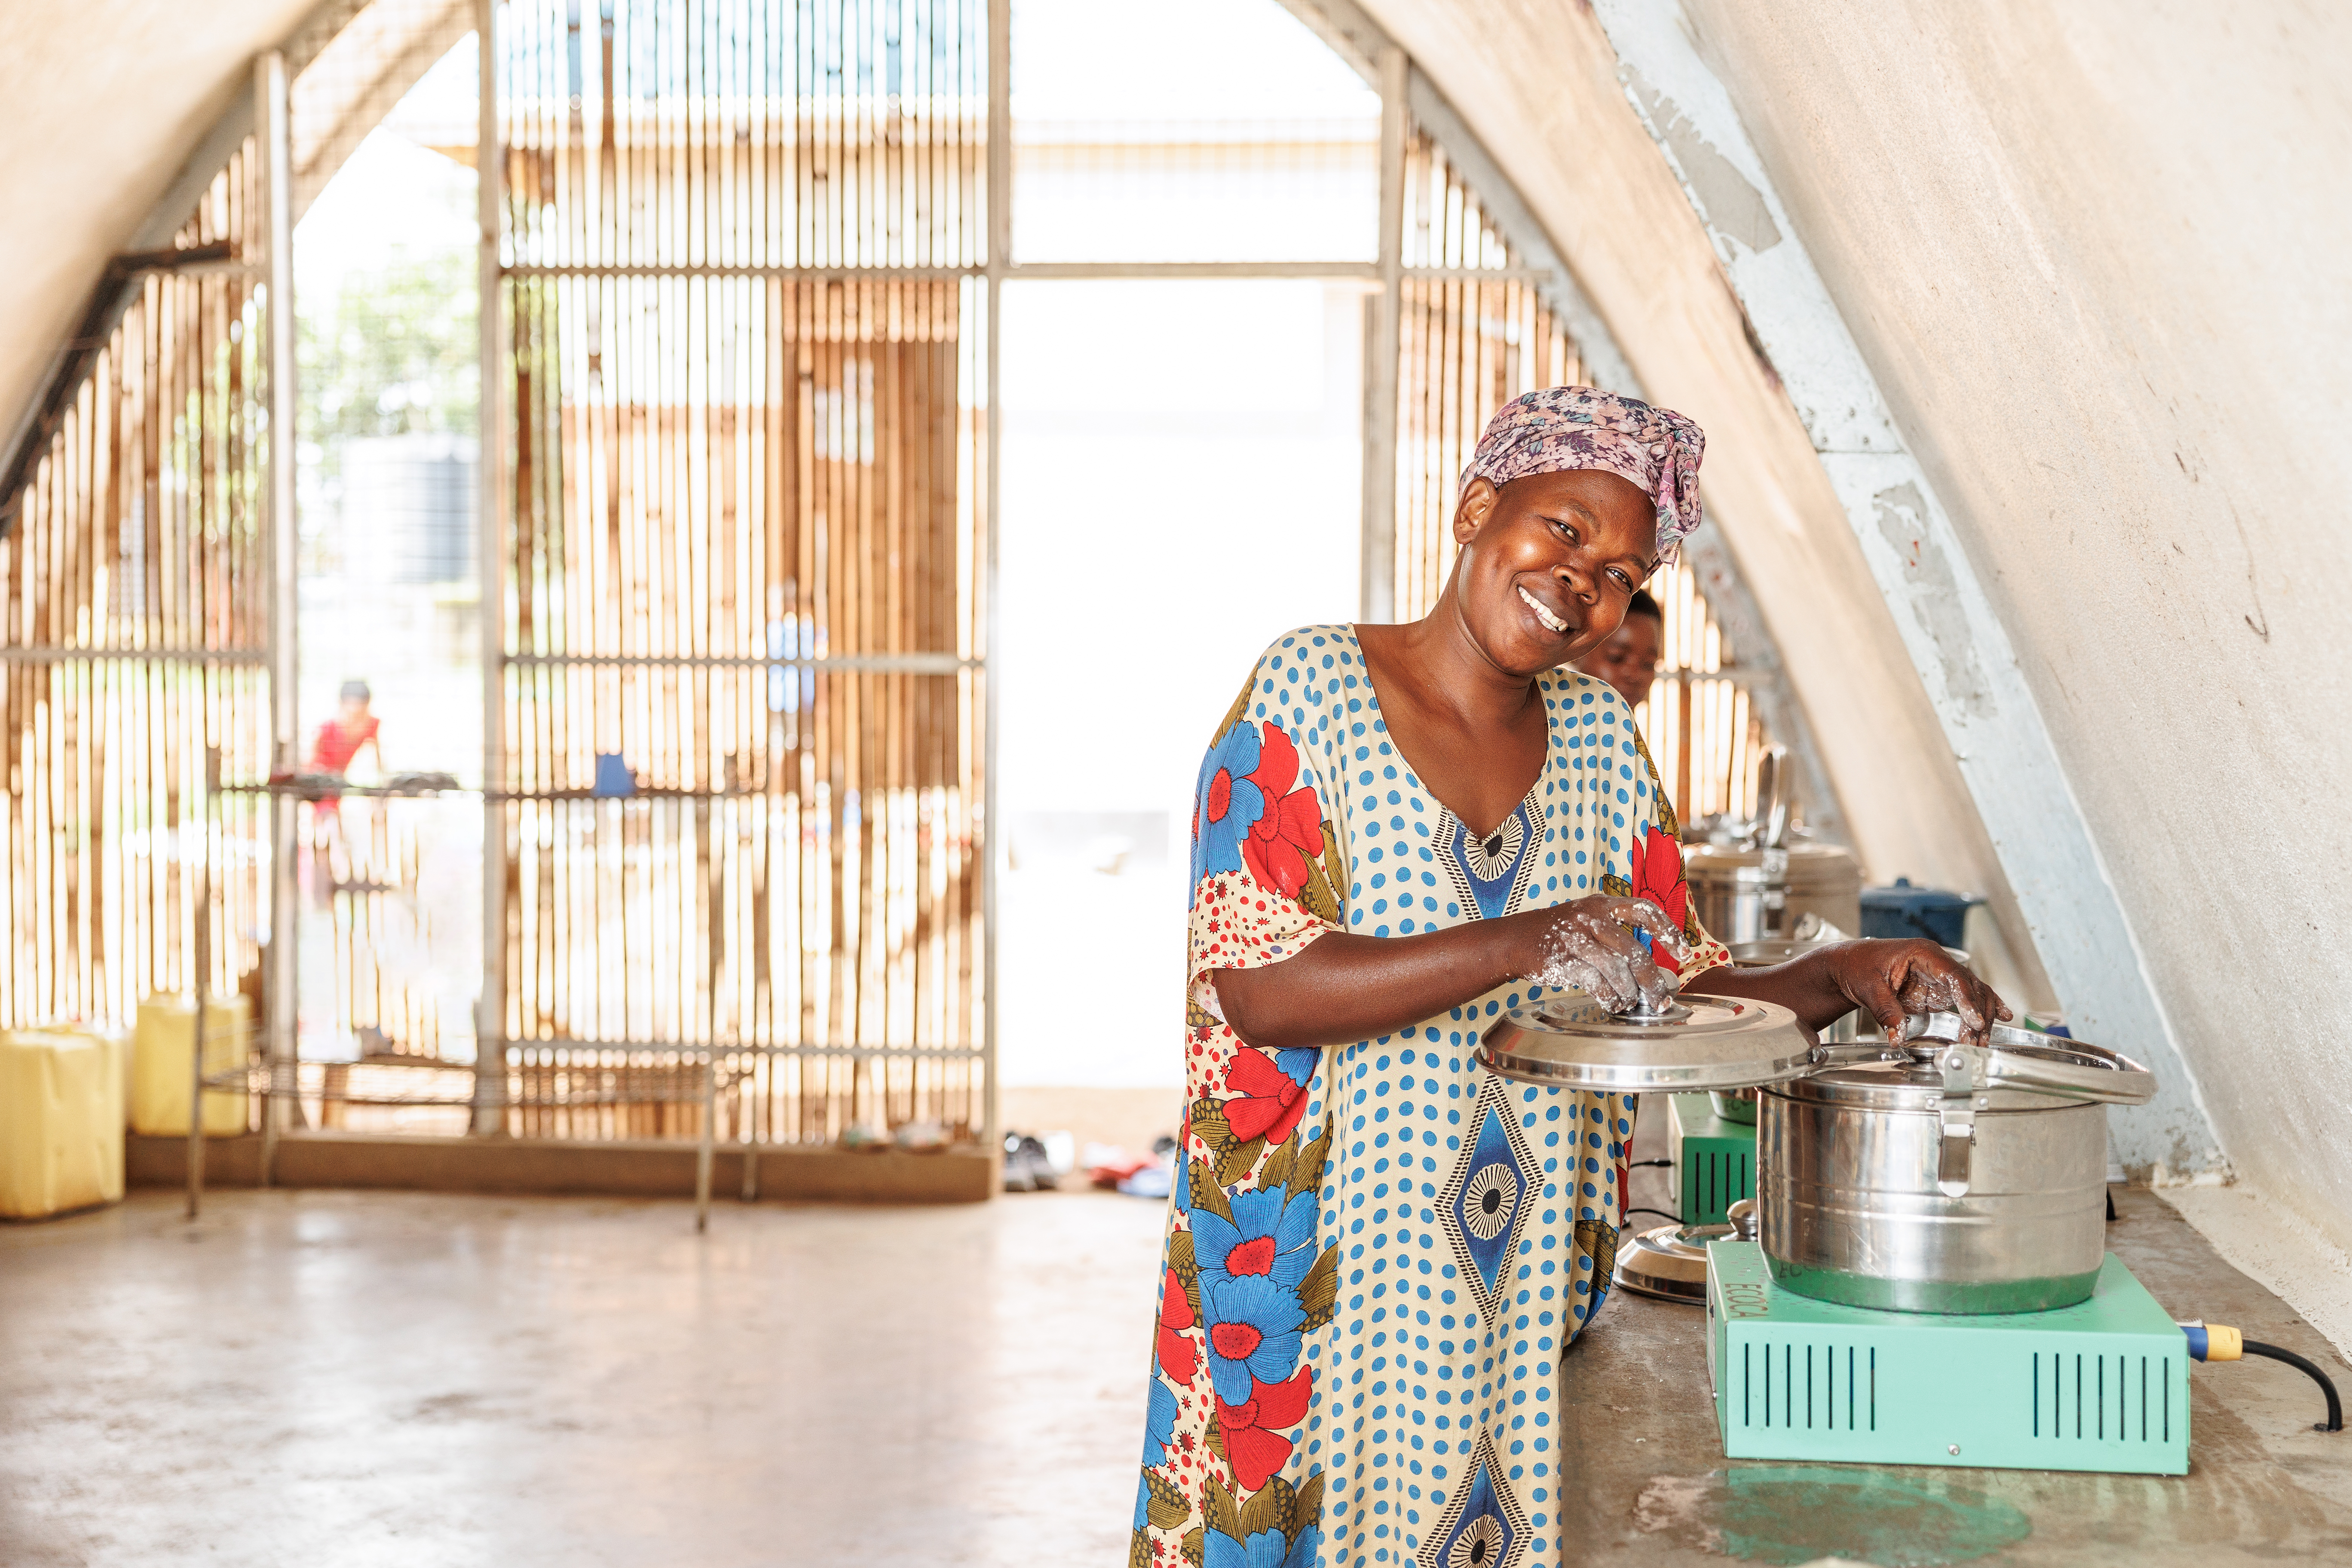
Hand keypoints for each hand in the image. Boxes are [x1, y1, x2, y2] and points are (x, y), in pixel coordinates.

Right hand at [1517, 896, 1690, 1013]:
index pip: (1644, 910)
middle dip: (1652, 981)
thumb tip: (1649, 968)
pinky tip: (1613, 1004)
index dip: (1668, 931)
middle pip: (1634, 951)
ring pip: (1617, 970)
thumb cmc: (1560, 933)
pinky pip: (1597, 984)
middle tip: (1661, 999)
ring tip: (1632, 1003)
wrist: (1516, 940)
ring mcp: (1577, 940)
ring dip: (1630, 993)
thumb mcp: (1587, 918)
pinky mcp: (1564, 961)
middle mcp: (1591, 918)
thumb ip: (1616, 933)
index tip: (1684, 953)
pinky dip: (1610, 998)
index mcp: (1602, 904)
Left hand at [1825, 939, 2010, 1045]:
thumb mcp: (1868, 989)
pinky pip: (1965, 997)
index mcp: (1922, 953)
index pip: (1953, 975)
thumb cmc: (1856, 966)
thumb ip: (1885, 1012)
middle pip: (1969, 986)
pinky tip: (2002, 1016)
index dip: (1967, 999)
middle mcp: (1936, 961)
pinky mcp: (1937, 990)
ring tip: (1981, 1040)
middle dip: (1977, 1013)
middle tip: (1976, 1039)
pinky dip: (1981, 1007)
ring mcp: (1939, 975)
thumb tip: (1897, 1036)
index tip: (1974, 1021)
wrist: (1848, 965)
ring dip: (1980, 1016)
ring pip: (1972, 993)